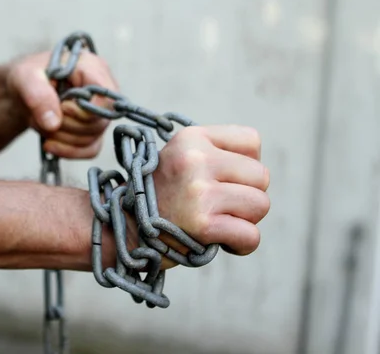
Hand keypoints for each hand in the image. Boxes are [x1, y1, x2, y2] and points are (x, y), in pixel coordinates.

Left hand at [5, 50, 119, 158]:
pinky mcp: (94, 130)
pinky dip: (68, 150)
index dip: (83, 111)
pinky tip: (50, 143)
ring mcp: (100, 112)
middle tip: (44, 116)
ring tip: (42, 124)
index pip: (105, 99)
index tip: (60, 107)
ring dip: (62, 138)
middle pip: (99, 123)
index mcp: (92, 68)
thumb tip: (53, 123)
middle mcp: (102, 90)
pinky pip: (91, 149)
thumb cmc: (28, 77)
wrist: (24, 91)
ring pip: (93, 138)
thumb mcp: (24, 77)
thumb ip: (37, 95)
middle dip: (67, 126)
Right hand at [153, 125, 269, 267]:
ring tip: (217, 221)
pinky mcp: (201, 223)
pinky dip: (242, 244)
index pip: (252, 142)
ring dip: (245, 219)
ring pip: (261, 204)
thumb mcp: (180, 158)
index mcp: (191, 138)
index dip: (244, 165)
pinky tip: (221, 241)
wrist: (121, 228)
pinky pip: (251, 236)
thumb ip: (215, 154)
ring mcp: (198, 191)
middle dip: (247, 194)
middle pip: (261, 175)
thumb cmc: (160, 196)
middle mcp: (195, 159)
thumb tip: (259, 169)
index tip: (222, 180)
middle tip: (218, 205)